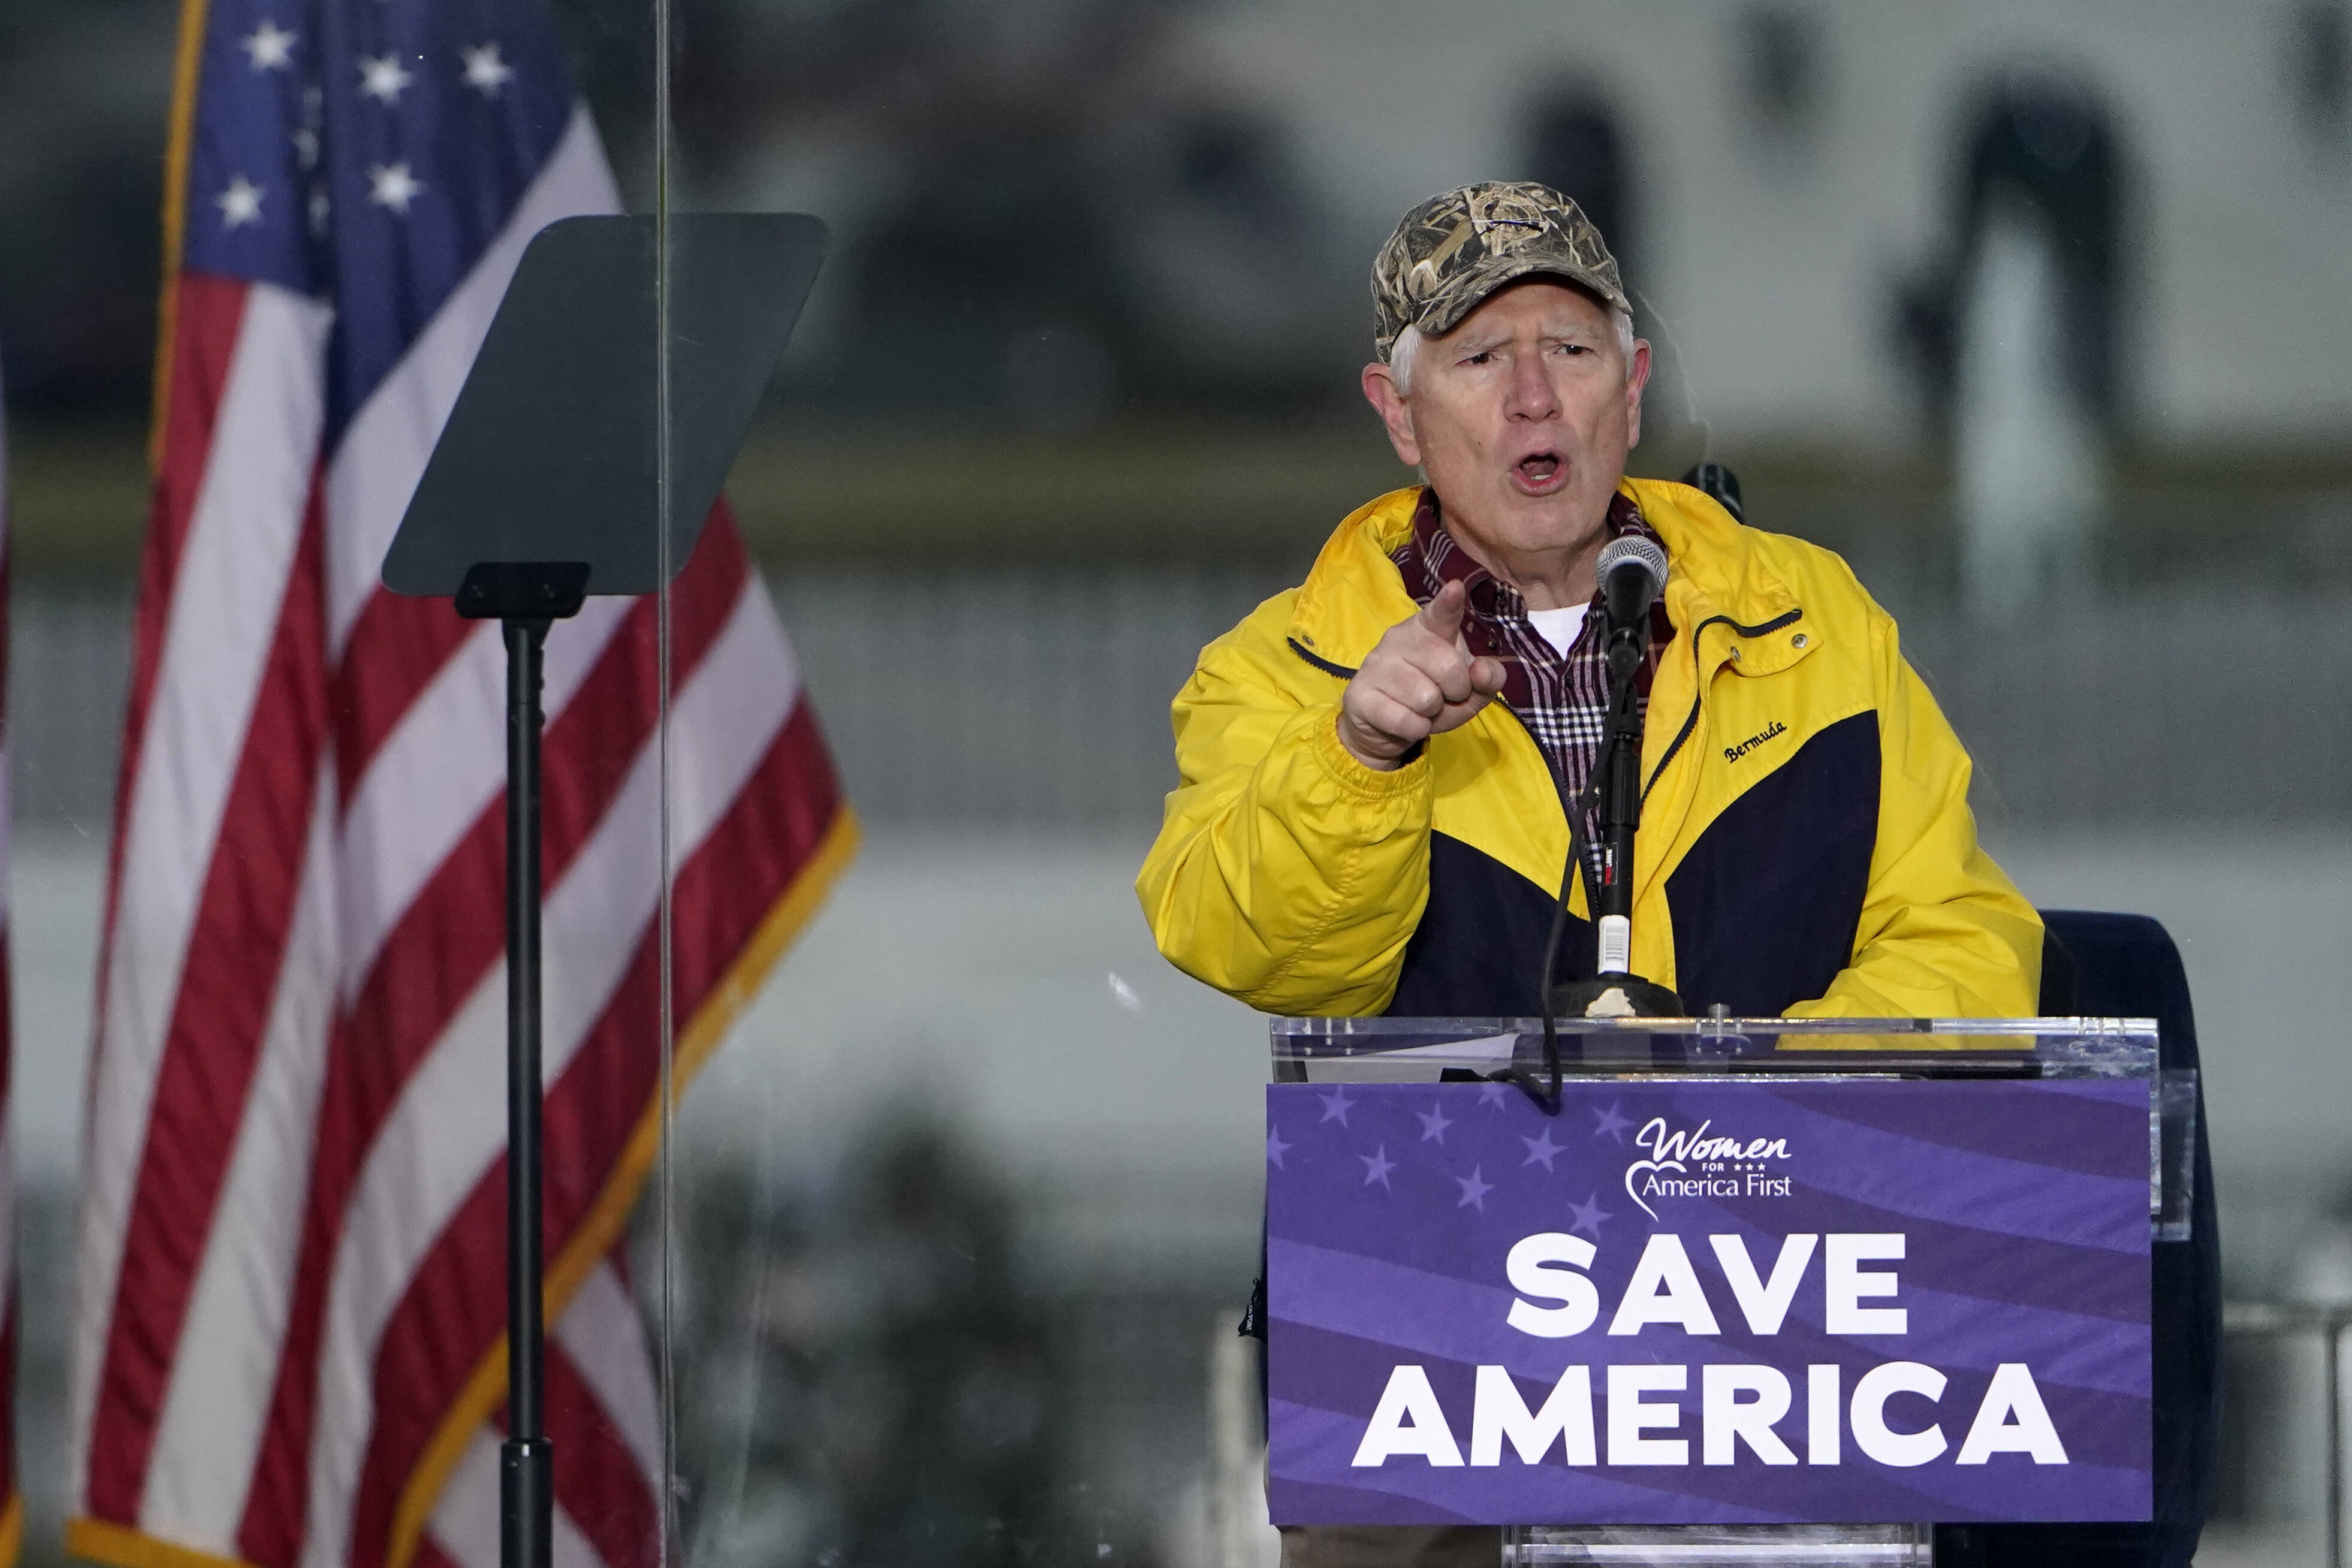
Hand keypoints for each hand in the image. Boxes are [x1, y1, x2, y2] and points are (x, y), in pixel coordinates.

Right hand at [1336, 580, 1507, 770]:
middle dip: (1456, 691)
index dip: (1449, 602)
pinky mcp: (1360, 694)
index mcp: (1428, 629)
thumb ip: (1487, 679)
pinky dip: (1415, 729)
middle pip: (1448, 667)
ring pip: (1426, 698)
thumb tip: (1481, 671)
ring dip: (1432, 713)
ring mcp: (1376, 664)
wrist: (1383, 725)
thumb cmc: (1431, 697)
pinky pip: (1405, 720)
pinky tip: (1407, 722)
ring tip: (1420, 708)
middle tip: (1442, 695)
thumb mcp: (1467, 692)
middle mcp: (1398, 639)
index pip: (1440, 614)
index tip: (1456, 588)